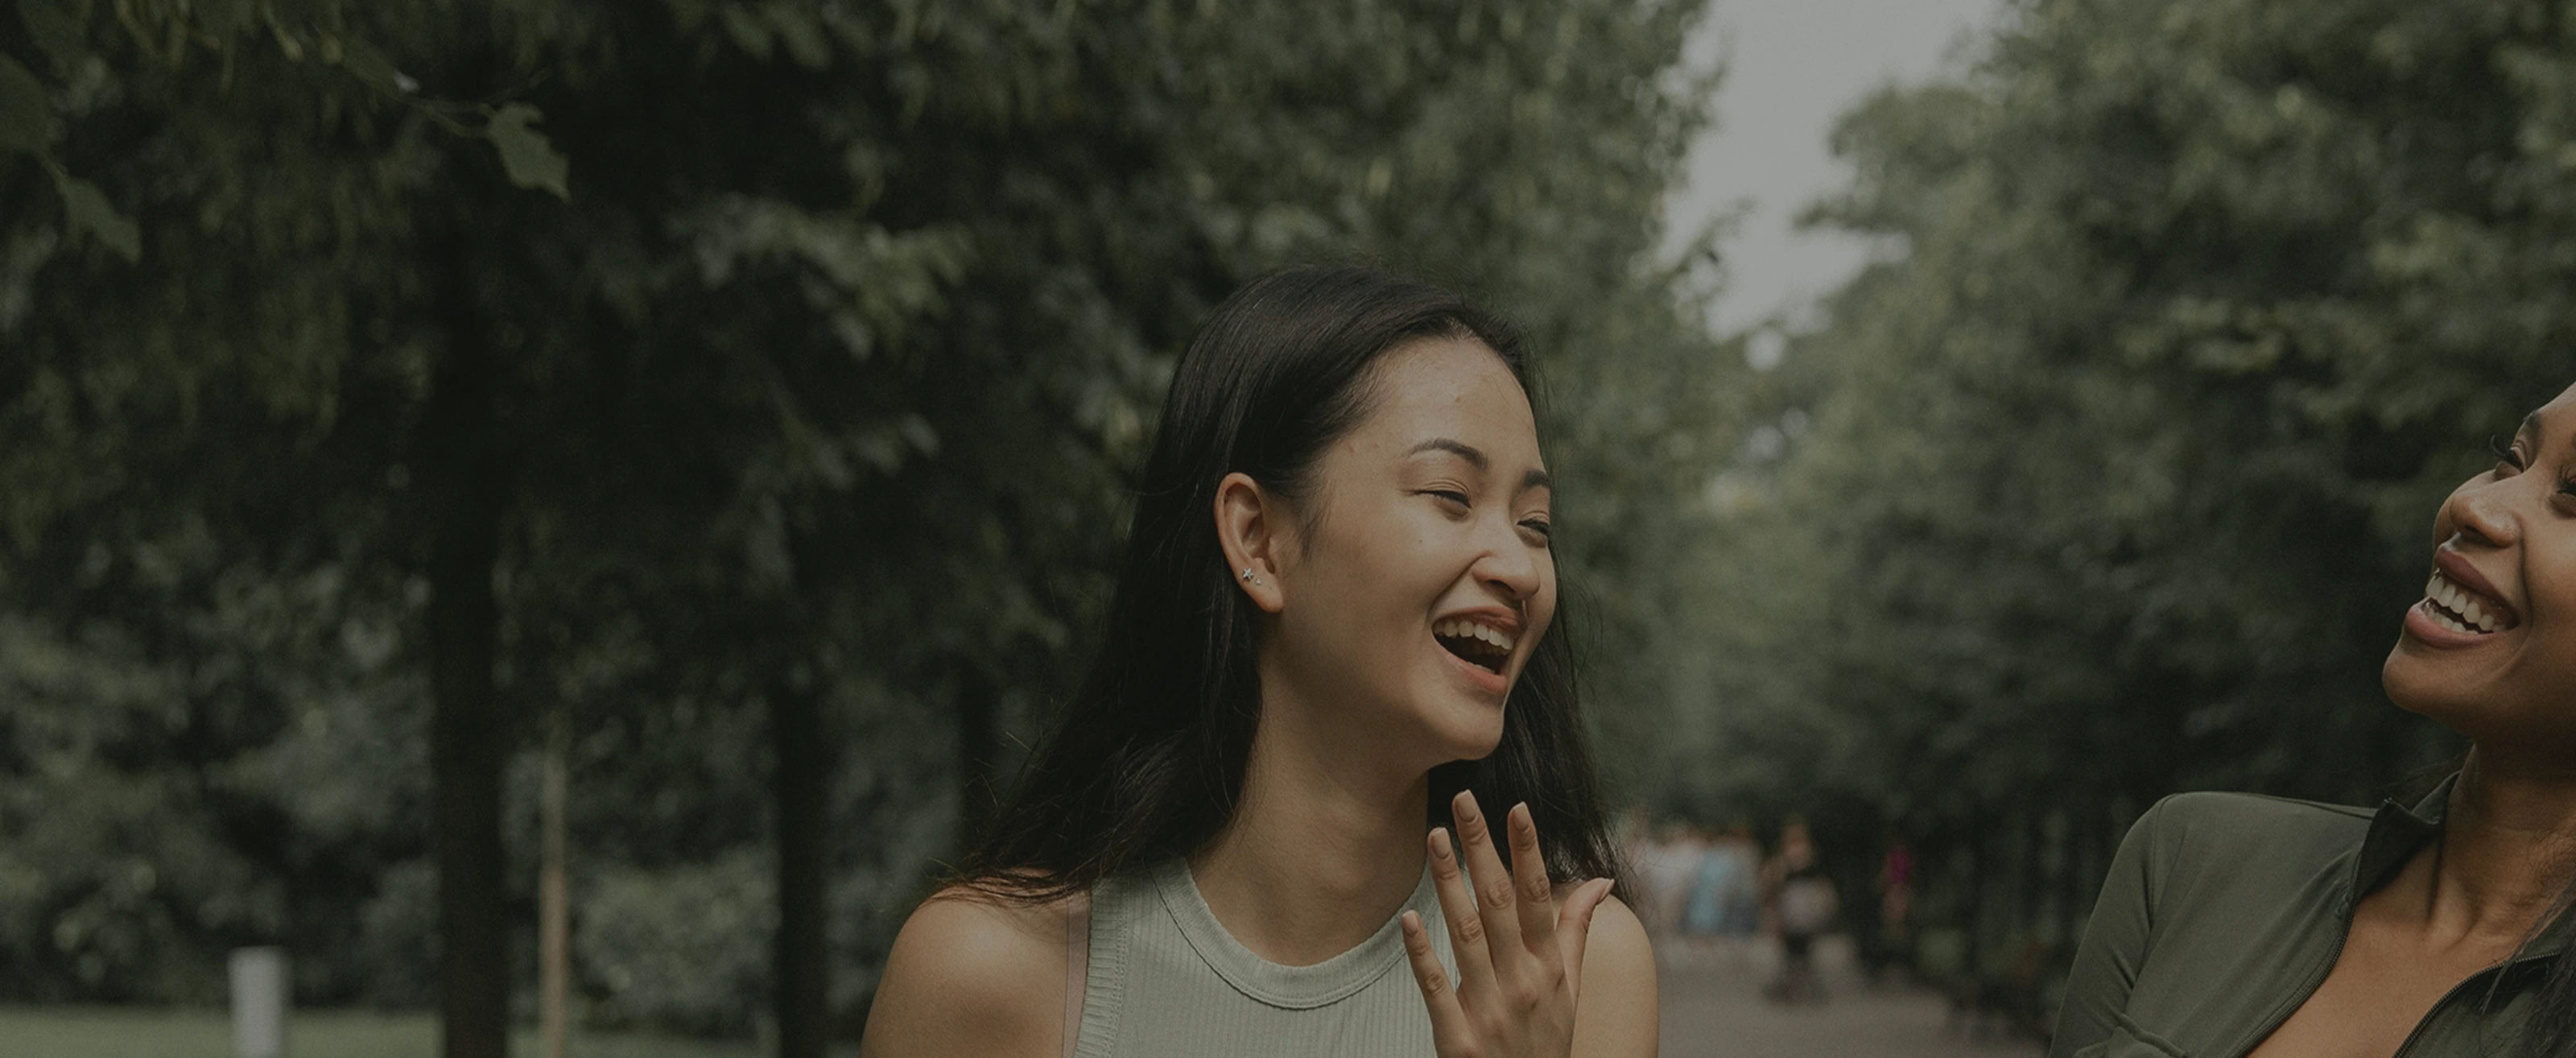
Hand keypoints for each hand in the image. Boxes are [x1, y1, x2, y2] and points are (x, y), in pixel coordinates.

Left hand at [1401, 791, 1614, 1057]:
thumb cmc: (1546, 1041)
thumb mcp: (1570, 989)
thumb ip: (1576, 931)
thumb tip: (1600, 879)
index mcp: (1549, 967)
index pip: (1538, 897)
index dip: (1528, 851)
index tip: (1517, 807)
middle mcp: (1523, 983)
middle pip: (1498, 903)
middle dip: (1481, 848)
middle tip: (1463, 800)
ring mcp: (1490, 1010)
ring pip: (1467, 934)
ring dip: (1448, 883)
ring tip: (1433, 837)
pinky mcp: (1459, 1039)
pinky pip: (1437, 988)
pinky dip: (1423, 954)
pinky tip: (1409, 919)